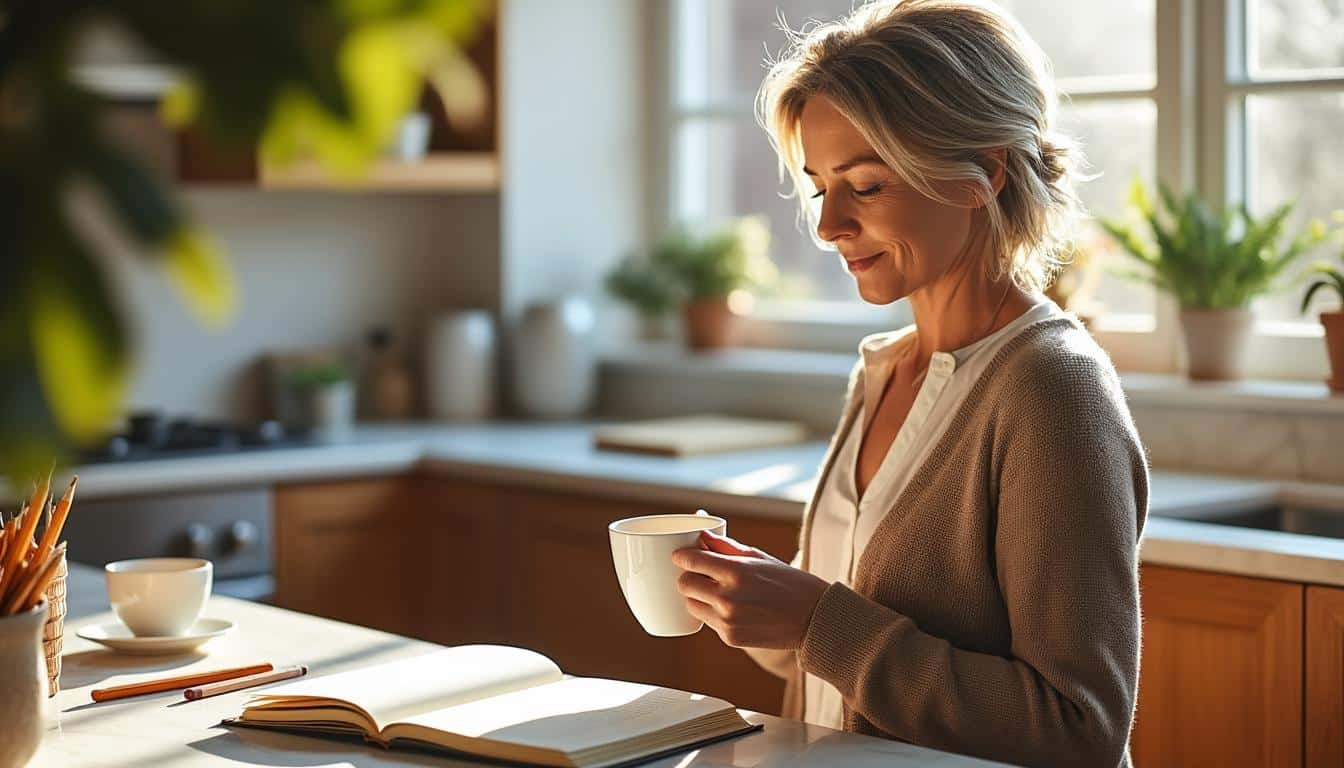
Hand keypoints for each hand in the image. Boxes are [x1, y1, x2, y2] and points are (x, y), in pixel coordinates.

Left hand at [672, 529, 828, 649]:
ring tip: (715, 592)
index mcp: (736, 571)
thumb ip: (726, 547)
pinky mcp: (730, 637)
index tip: (681, 555)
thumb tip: (700, 534)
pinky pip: (707, 621)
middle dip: (688, 577)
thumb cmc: (788, 582)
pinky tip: (731, 608)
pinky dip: (712, 613)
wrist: (814, 618)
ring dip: (697, 597)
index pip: (690, 561)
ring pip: (691, 604)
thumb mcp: (759, 557)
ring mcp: (728, 620)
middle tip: (700, 574)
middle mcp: (728, 597)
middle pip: (684, 584)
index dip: (681, 556)